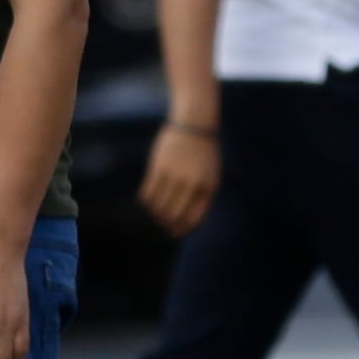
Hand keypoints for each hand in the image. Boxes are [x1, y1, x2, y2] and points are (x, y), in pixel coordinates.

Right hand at [141, 119, 220, 236]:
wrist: (194, 126)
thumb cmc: (204, 154)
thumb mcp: (211, 176)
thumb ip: (202, 197)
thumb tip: (186, 221)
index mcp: (206, 188)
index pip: (192, 219)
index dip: (182, 229)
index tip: (175, 233)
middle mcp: (190, 185)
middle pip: (173, 215)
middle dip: (167, 224)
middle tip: (163, 224)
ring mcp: (174, 176)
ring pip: (159, 206)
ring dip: (155, 213)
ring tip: (155, 213)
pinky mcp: (159, 167)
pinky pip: (148, 192)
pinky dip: (146, 200)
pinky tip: (147, 200)